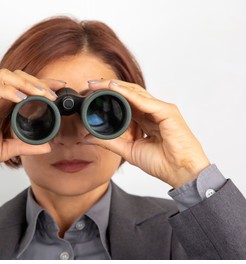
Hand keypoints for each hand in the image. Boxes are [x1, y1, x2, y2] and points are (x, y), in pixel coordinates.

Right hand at [0, 69, 63, 169]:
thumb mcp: (6, 150)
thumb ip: (26, 146)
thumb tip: (47, 147)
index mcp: (3, 108)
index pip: (25, 88)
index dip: (44, 84)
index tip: (60, 87)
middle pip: (19, 76)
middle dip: (39, 80)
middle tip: (54, 91)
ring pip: (7, 76)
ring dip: (26, 82)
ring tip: (41, 93)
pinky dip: (9, 91)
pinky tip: (22, 99)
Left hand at [87, 79, 209, 187]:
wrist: (181, 173)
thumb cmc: (162, 163)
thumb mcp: (128, 150)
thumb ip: (109, 142)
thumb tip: (88, 138)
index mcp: (146, 119)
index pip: (126, 102)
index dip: (109, 96)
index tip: (91, 94)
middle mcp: (154, 111)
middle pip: (129, 93)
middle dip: (109, 87)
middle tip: (91, 84)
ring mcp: (161, 109)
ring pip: (136, 92)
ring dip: (116, 87)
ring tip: (98, 84)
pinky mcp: (167, 112)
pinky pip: (144, 101)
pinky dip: (128, 94)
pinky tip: (114, 88)